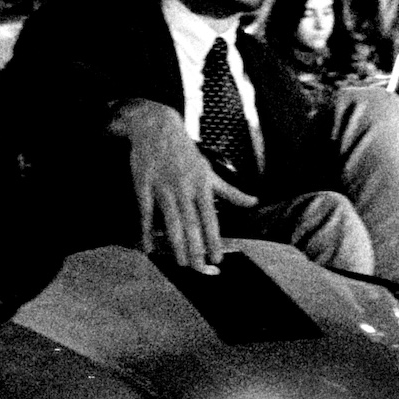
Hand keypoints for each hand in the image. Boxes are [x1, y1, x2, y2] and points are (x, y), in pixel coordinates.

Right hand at [109, 100, 256, 273]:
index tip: (218, 259)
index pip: (211, 219)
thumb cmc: (185, 152)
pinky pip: (146, 213)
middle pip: (192, 225)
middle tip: (199, 270)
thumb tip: (254, 202)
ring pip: (172, 222)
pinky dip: (146, 231)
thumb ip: (230, 191)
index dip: (214, 240)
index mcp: (202, 185)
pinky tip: (148, 247)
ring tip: (180, 264)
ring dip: (176, 245)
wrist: (157, 128)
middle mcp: (185, 188)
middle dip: (196, 249)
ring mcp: (164, 188)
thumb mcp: (210, 170)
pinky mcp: (144, 186)